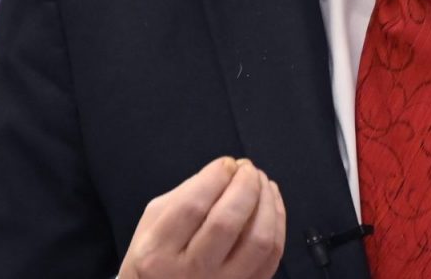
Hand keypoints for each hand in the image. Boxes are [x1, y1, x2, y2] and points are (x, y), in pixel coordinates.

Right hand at [119, 156, 286, 278]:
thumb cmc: (158, 254)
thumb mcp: (153, 221)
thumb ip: (186, 193)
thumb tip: (225, 171)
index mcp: (158, 253)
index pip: (192, 206)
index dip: (215, 177)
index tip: (227, 163)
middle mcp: (190, 273)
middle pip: (227, 222)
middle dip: (244, 186)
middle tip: (248, 168)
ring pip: (258, 241)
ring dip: (267, 202)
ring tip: (262, 182)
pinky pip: (273, 256)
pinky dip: (277, 222)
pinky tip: (270, 202)